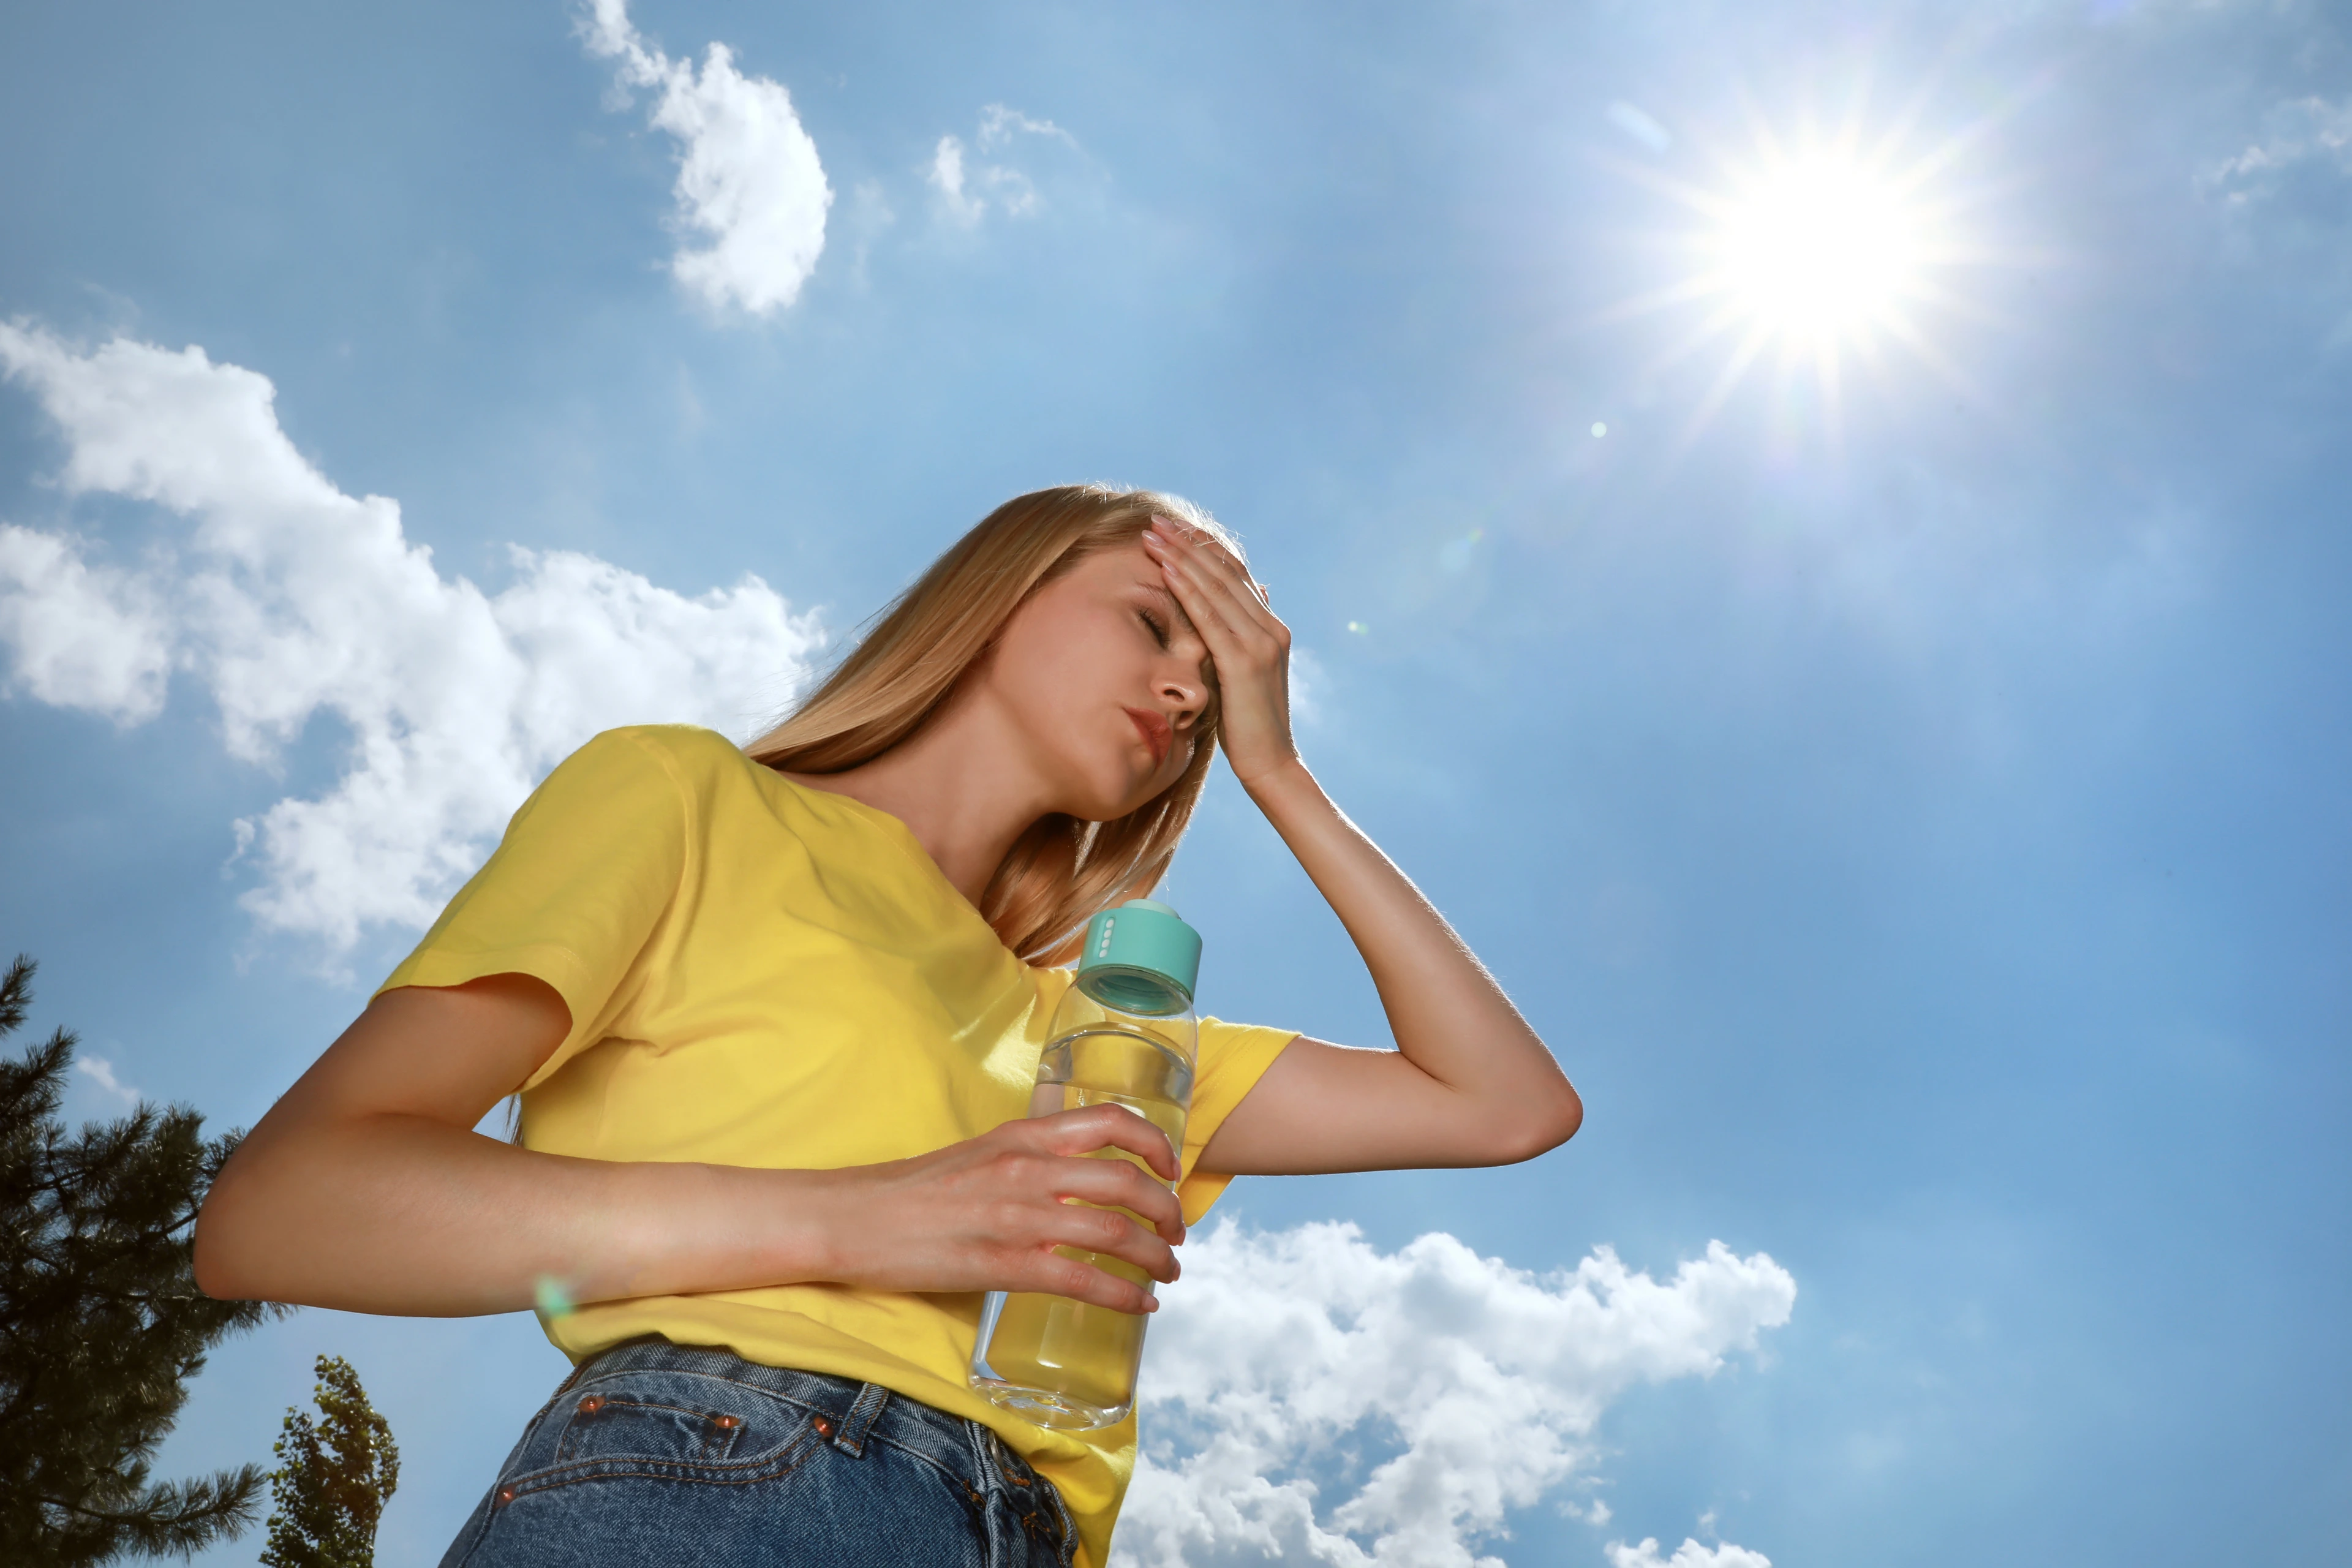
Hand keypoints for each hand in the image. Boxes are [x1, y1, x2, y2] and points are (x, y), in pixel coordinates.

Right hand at [816, 1103, 1186, 1313]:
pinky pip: (1081, 1281)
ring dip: (1155, 1256)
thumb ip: (1028, 1161)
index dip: (1155, 1143)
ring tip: (1169, 1273)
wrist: (851, 1218)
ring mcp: (1016, 1218)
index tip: (1171, 1168)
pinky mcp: (1001, 1265)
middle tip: (1178, 1233)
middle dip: (1168, 1211)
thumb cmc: (911, 1190)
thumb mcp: (980, 1154)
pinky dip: (1123, 1295)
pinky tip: (1140, 1305)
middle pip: (1126, 1182)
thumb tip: (1072, 1183)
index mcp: (1023, 1136)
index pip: (1110, 1121)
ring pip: (1114, 1233)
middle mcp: (1028, 1169)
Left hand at [1142, 515, 1298, 787]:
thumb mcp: (1244, 674)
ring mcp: (1260, 644)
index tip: (1173, 528)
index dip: (1203, 547)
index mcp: (1271, 627)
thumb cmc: (1249, 724)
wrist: (1271, 762)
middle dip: (1188, 543)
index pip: (1235, 574)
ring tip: (1153, 536)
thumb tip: (1250, 601)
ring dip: (1182, 557)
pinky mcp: (1244, 663)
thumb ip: (1242, 639)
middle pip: (1225, 572)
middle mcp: (1270, 628)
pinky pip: (1211, 618)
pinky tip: (1167, 570)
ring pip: (1217, 588)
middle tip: (1155, 521)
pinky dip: (1188, 590)